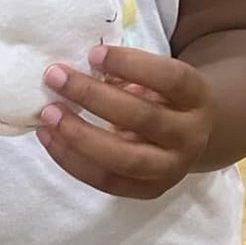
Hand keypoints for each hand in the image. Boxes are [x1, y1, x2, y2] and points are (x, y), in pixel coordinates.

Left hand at [37, 46, 213, 199]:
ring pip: (124, 159)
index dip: (132, 64)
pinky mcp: (149, 191)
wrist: (191, 139)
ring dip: (79, 135)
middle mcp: (190, 136)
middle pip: (142, 118)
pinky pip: (106, 181)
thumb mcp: (157, 79)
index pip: (171, 79)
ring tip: (48, 114)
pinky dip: (72, 160)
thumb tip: (78, 71)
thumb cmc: (163, 98)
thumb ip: (129, 74)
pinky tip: (49, 137)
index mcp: (197, 98)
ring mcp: (172, 169)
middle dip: (93, 96)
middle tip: (55, 76)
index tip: (92, 53)